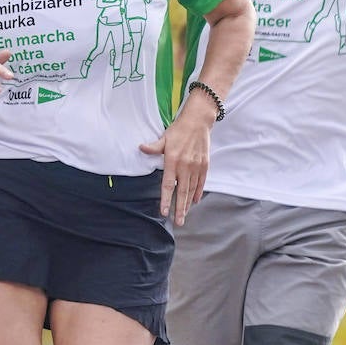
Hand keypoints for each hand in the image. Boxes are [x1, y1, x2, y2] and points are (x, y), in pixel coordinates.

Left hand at [140, 111, 209, 226]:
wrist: (198, 121)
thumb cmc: (179, 130)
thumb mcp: (164, 138)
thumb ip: (154, 147)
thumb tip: (141, 148)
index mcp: (173, 161)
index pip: (168, 185)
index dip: (166, 199)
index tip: (165, 212)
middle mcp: (185, 166)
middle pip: (182, 192)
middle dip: (180, 209)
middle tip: (178, 222)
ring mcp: (196, 166)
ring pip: (191, 189)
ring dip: (188, 204)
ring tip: (184, 216)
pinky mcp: (204, 165)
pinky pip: (201, 182)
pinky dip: (198, 192)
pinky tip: (194, 201)